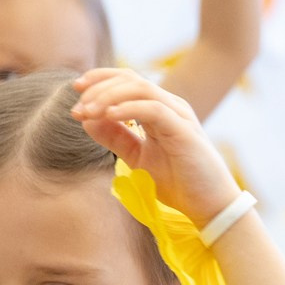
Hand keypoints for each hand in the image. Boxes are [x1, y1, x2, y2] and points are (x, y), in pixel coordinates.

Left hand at [71, 68, 240, 222]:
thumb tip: (86, 120)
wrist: (209, 206)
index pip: (127, 81)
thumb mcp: (137, 158)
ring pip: (140, 88)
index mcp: (159, 109)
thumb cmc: (178, 182)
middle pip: (130, 79)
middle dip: (98, 86)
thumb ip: (115, 138)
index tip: (75, 93)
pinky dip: (127, 108)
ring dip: (108, 96)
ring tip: (87, 110)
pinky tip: (107, 115)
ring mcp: (178, 115)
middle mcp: (170, 106)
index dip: (99, 81)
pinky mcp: (183, 129)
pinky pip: (152, 109)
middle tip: (76, 104)